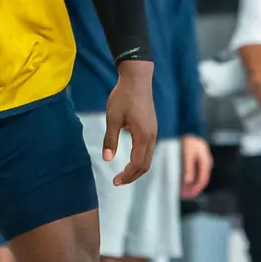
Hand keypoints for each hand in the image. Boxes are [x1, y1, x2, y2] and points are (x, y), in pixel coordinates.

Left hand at [102, 61, 156, 185]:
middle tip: (117, 182)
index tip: (115, 182)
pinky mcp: (151, 128)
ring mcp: (153, 132)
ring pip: (148, 158)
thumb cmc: (123, 96)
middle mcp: (152, 136)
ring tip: (123, 175)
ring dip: (137, 169)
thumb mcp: (112, 117)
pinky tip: (130, 160)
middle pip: (145, 165)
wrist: (137, 78)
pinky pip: (148, 150)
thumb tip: (107, 159)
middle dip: (132, 176)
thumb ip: (110, 139)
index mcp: (143, 135)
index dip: (127, 175)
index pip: (137, 164)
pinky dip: (140, 159)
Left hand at [180, 135, 211, 198]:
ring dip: (191, 185)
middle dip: (193, 189)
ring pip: (198, 177)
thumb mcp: (187, 154)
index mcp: (206, 161)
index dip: (195, 189)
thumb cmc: (187, 141)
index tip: (187, 195)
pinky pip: (196, 172)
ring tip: (182, 191)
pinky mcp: (198, 160)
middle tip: (184, 196)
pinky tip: (183, 182)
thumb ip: (188, 167)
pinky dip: (190, 179)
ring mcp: (202, 161)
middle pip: (201, 179)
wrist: (186, 128)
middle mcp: (206, 162)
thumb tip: (189, 181)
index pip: (203, 179)